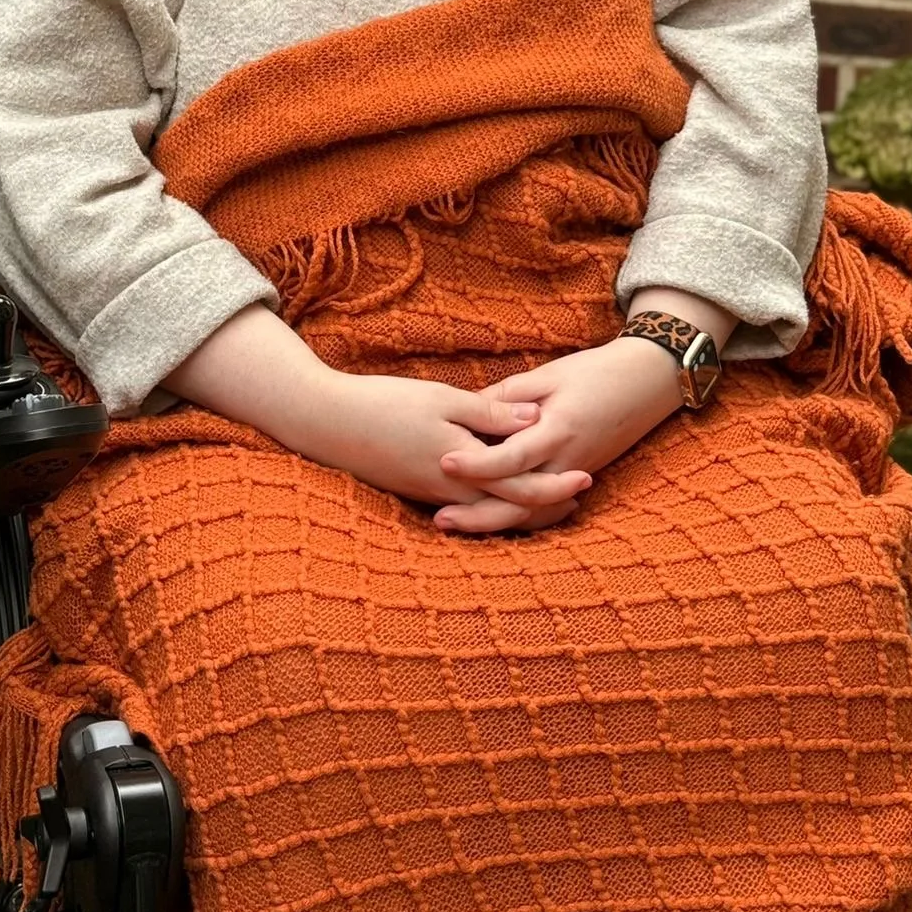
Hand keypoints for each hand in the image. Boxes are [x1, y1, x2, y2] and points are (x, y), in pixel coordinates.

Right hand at [292, 372, 592, 521]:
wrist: (326, 423)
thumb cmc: (385, 405)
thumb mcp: (442, 399)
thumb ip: (490, 413)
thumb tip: (535, 419)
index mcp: (461, 468)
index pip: (520, 487)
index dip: (555, 484)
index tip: (585, 476)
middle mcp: (450, 492)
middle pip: (509, 509)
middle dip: (546, 504)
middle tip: (579, 494)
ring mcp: (433, 496)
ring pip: (488, 512)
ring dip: (520, 508)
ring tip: (551, 498)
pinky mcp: (419, 491)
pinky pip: (466, 505)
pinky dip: (491, 503)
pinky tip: (501, 491)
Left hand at [432, 336, 685, 534]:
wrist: (646, 383)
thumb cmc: (596, 372)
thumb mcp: (549, 374)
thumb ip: (508, 397)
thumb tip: (467, 411)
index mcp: (558, 429)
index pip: (513, 456)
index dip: (478, 463)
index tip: (445, 461)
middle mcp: (568, 461)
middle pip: (521, 501)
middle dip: (479, 515)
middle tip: (440, 519)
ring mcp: (575, 474)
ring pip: (532, 512)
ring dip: (493, 522)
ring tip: (453, 522)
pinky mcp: (577, 477)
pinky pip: (544, 506)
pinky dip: (517, 516)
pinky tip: (487, 518)